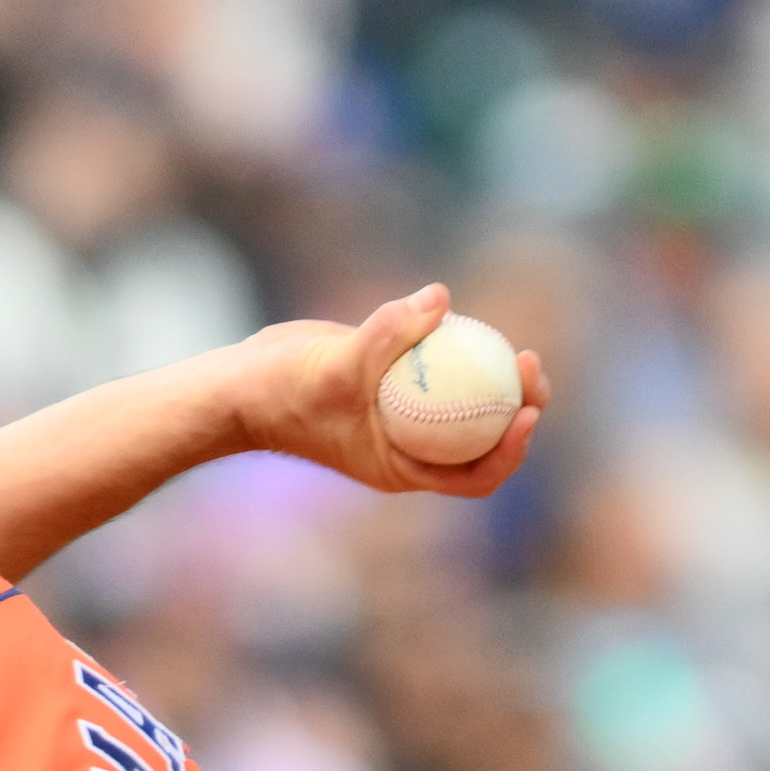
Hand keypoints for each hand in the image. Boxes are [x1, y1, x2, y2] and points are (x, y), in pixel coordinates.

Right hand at [242, 284, 548, 499]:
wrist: (240, 385)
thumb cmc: (281, 391)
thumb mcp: (336, 366)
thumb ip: (388, 334)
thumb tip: (441, 297)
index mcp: (404, 466)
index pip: (475, 473)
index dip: (512, 447)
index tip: (527, 410)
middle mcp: (410, 447)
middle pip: (483, 438)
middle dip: (518, 407)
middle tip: (529, 364)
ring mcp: (403, 416)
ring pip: (466, 403)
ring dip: (496, 380)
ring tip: (517, 349)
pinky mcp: (394, 381)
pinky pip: (440, 370)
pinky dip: (458, 351)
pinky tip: (465, 323)